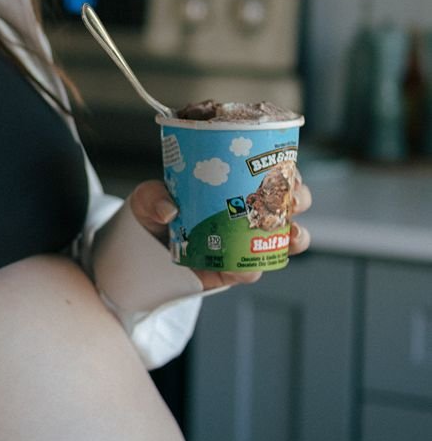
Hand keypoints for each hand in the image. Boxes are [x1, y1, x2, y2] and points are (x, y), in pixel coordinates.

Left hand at [128, 173, 312, 290]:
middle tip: (294, 198)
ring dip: (296, 236)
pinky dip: (254, 269)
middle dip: (299, 199)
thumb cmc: (153, 213)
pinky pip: (252, 271)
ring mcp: (244, 242)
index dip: (288, 171)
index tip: (292, 169)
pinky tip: (250, 266)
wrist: (141, 249)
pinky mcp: (233, 269)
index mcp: (236, 186)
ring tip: (290, 232)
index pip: (271, 174)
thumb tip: (169, 210)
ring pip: (284, 239)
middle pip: (288, 204)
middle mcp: (247, 213)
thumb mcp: (148, 196)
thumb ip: (153, 196)